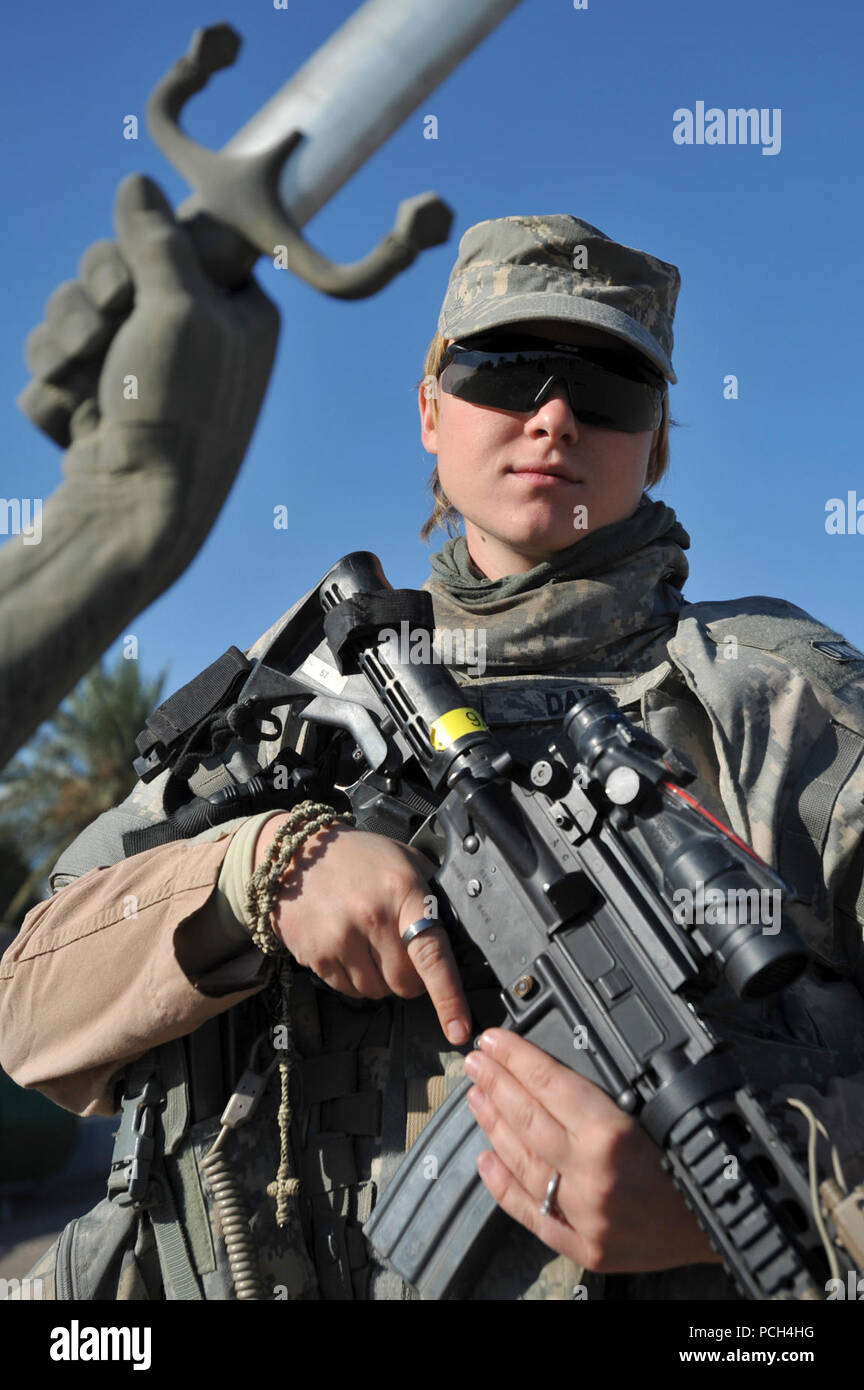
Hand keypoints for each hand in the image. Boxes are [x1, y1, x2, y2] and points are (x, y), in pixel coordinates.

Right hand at [1, 174, 279, 764]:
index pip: (181, 238)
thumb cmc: (175, 414)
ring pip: (72, 314)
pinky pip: (55, 365)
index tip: (139, 281)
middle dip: (92, 298)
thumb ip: (157, 239)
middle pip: (113, 268)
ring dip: (65, 345)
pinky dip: (57, 391)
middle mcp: (194, 339)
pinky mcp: (99, 405)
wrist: (131, 517)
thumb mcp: (179, 310)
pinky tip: (81, 426)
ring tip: (87, 387)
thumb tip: (138, 180)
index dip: (147, 251)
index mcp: (238, 312)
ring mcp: (141, 374)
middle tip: (109, 331)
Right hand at [253, 816, 471, 1045]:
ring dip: (380, 978)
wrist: (294, 855)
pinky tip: (347, 947)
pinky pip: (349, 990)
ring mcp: (340, 939)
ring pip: (378, 991)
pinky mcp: (316, 955)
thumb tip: (457, 937)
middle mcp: (371, 917)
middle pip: (406, 983)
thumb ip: (430, 896)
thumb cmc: (357, 857)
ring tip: (368, 942)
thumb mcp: (404, 859)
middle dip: (410, 977)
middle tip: (399, 949)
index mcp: (402, 892)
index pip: (432, 955)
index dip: (449, 997)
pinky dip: (355, 979)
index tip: (460, 1028)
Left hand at [464, 1028, 720, 1272]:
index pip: (548, 1083)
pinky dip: (503, 1184)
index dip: (516, 1057)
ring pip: (522, 1160)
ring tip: (475, 1096)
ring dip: (493, 1124)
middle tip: (474, 1061)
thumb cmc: (703, 1158)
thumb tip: (557, 1067)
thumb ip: (607, 1092)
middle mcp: (592, 1175)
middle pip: (526, 1118)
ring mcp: (584, 1215)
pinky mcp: (584, 1247)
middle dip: (495, 1083)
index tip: (494, 1040)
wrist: (731, 1221)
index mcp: (613, 1134)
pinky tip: (485, 1158)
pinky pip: (530, 1212)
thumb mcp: (662, 1108)